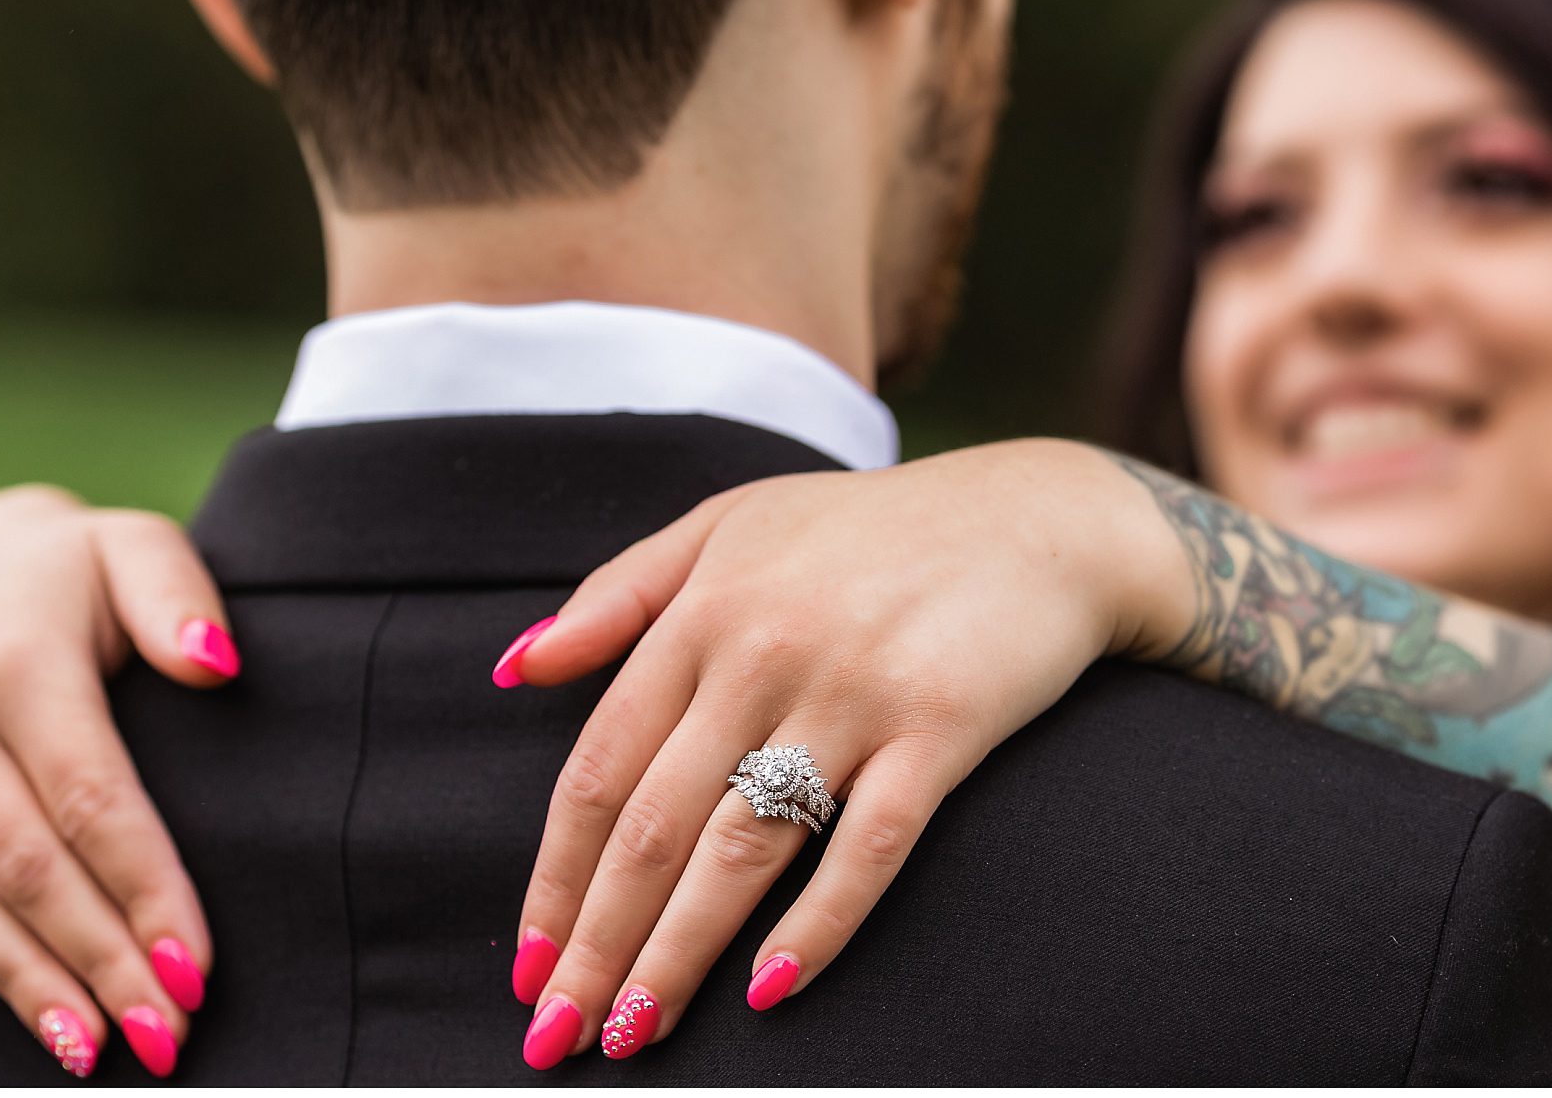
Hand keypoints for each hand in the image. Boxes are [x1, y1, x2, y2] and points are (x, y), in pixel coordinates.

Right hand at [0, 485, 232, 1077]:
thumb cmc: (71, 571)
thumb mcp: (133, 548)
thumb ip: (180, 598)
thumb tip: (218, 666)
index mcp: (19, 668)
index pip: (93, 802)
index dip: (145, 891)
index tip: (196, 968)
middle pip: (30, 868)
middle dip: (99, 960)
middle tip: (163, 1034)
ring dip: (24, 981)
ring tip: (90, 1050)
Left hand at [491, 439, 1188, 1065]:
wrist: (1035, 517)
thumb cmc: (868, 529)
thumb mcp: (728, 525)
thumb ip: (619, 593)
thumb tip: (516, 668)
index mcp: (702, 611)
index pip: (601, 770)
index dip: (556, 878)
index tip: (528, 962)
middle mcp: (764, 653)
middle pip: (655, 827)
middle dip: (598, 945)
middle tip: (560, 1035)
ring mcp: (854, 693)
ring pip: (743, 850)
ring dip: (678, 955)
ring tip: (634, 1034)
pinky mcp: (939, 728)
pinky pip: (868, 845)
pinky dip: (820, 923)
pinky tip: (772, 988)